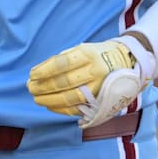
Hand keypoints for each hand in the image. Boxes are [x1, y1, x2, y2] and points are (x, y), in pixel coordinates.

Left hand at [28, 38, 148, 126]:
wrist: (127, 62)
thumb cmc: (97, 54)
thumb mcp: (82, 49)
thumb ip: (62, 59)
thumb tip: (39, 71)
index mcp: (88, 54)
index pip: (61, 64)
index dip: (44, 70)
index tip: (32, 74)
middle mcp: (95, 70)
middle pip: (64, 82)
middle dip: (43, 87)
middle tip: (30, 88)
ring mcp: (99, 87)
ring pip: (70, 98)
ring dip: (50, 100)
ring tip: (37, 98)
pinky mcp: (101, 100)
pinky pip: (78, 108)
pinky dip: (62, 109)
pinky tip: (50, 106)